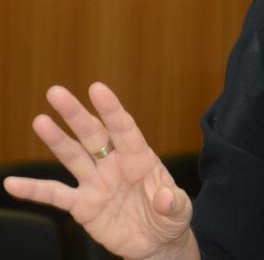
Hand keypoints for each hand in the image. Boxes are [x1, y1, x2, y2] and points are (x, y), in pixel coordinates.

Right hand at [2, 83, 198, 259]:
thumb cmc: (170, 217)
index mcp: (140, 158)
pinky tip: (12, 184)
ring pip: (73, 156)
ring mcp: (96, 183)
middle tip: (56, 92)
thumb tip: (163, 197)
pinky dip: (34, 190)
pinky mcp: (82, 205)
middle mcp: (115, 165)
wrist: (156, 242)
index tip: (97, 88)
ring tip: (40, 121)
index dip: (111, 110)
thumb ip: (173, 202)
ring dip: (56, 140)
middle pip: (93, 135)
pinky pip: (55, 195)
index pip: (125, 129)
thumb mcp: (180, 210)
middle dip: (76, 114)